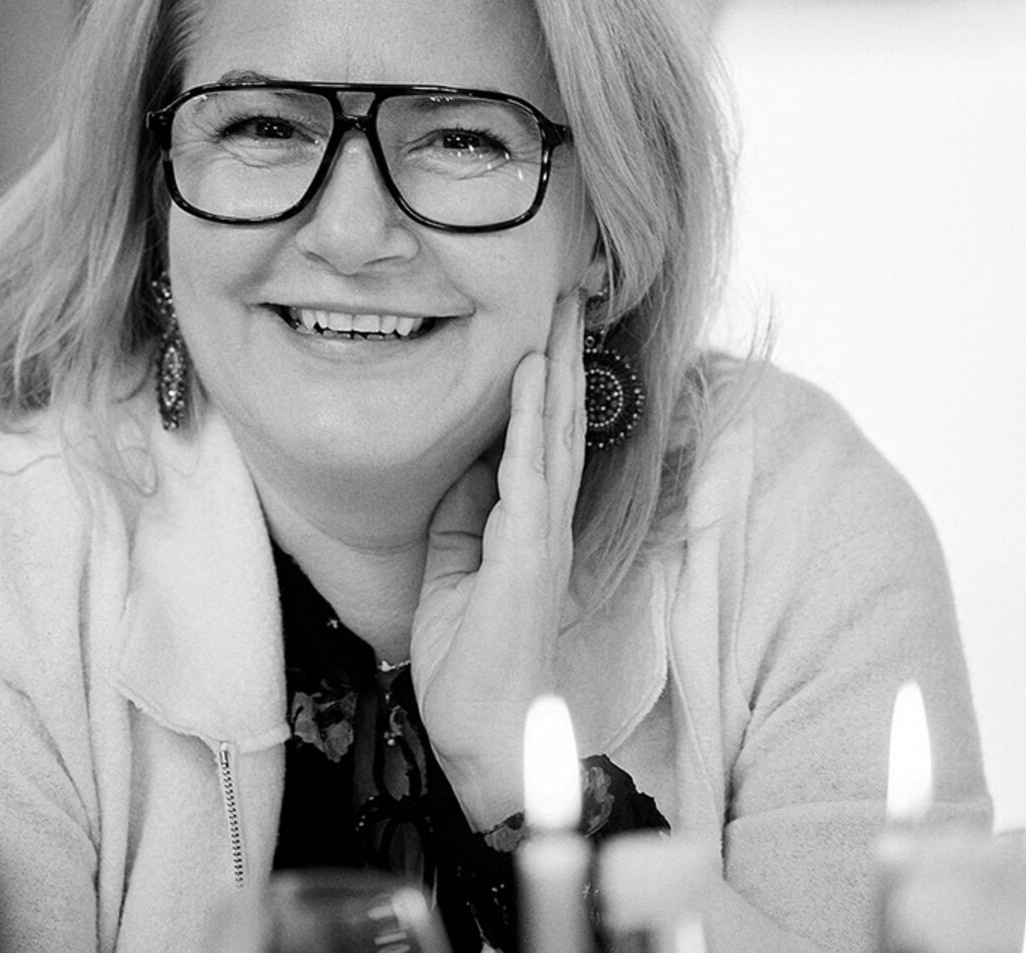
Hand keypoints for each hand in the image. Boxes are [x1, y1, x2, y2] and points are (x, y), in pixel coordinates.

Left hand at [410, 290, 587, 828]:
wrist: (487, 735)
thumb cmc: (471, 665)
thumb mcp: (453, 574)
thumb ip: (463, 520)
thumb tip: (465, 468)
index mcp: (529, 527)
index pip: (545, 439)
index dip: (548, 380)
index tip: (547, 323)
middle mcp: (547, 523)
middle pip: (563, 422)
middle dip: (564, 355)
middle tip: (571, 291)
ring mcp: (541, 536)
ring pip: (557, 434)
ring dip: (558, 368)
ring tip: (563, 309)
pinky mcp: (525, 554)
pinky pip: (529, 473)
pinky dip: (531, 420)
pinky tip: (532, 376)